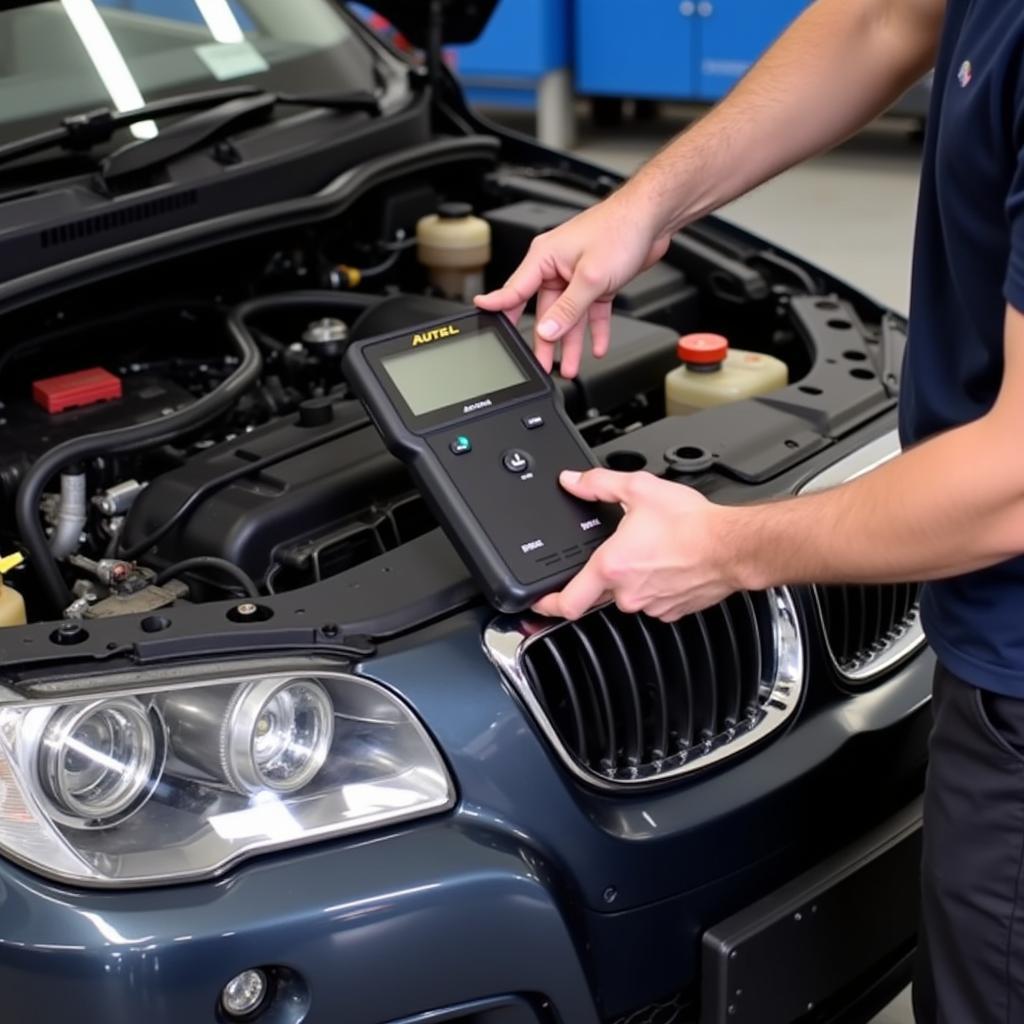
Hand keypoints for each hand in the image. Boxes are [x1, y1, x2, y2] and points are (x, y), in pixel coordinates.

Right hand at [474, 193, 669, 377]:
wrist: (651, 218)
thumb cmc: (619, 230)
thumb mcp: (590, 278)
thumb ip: (568, 308)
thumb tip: (547, 330)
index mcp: (544, 258)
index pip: (514, 290)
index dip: (498, 307)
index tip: (483, 319)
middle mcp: (557, 267)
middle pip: (544, 312)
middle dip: (545, 340)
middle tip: (541, 365)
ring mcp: (576, 275)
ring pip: (569, 316)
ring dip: (570, 342)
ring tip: (569, 366)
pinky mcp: (596, 282)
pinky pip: (590, 311)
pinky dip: (593, 329)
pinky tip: (596, 347)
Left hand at [532, 469, 740, 620]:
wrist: (733, 545)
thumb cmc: (692, 524)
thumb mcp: (638, 489)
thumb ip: (598, 484)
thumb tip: (573, 481)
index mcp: (611, 567)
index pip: (566, 603)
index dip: (545, 605)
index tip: (537, 602)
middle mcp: (627, 593)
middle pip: (597, 594)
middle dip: (601, 575)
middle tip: (618, 552)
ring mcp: (650, 605)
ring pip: (627, 596)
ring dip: (630, 579)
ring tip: (648, 553)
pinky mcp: (672, 611)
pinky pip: (651, 601)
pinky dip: (653, 586)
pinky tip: (665, 565)